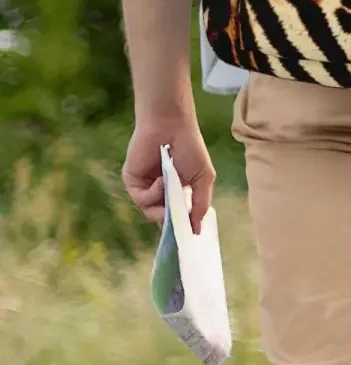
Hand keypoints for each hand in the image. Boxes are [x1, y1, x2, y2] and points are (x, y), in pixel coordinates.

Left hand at [122, 116, 214, 235]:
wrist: (171, 126)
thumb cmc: (191, 148)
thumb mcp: (203, 177)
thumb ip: (200, 205)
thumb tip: (197, 231)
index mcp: (177, 191)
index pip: (177, 216)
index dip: (180, 227)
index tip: (187, 238)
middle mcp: (160, 192)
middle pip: (162, 219)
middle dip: (171, 221)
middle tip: (178, 221)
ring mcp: (145, 188)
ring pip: (150, 212)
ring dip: (162, 206)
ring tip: (171, 190)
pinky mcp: (132, 182)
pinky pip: (141, 199)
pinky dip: (153, 193)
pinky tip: (161, 180)